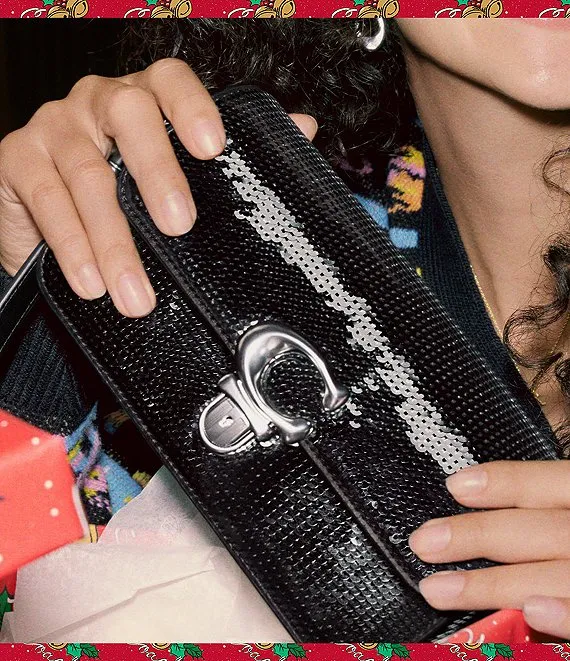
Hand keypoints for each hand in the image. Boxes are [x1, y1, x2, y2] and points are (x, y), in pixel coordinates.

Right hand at [0, 58, 317, 316]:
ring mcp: (56, 126)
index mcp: (145, 101)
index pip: (170, 82)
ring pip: (86, 172)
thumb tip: (304, 127)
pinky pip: (46, 200)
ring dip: (114, 239)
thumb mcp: (182, 175)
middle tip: (180, 225)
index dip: (192, 106)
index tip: (215, 148)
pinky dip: (71, 244)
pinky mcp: (17, 159)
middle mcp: (99, 102)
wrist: (48, 219)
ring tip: (136, 293)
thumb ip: (237, 152)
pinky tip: (91, 282)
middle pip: (128, 115)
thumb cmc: (126, 194)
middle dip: (156, 170)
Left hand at [409, 460, 569, 638]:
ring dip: (500, 584)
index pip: (558, 483)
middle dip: (482, 536)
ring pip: (563, 572)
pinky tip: (534, 614)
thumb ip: (554, 506)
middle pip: (549, 530)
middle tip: (425, 542)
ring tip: (442, 588)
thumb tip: (485, 503)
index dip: (510, 483)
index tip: (456, 484)